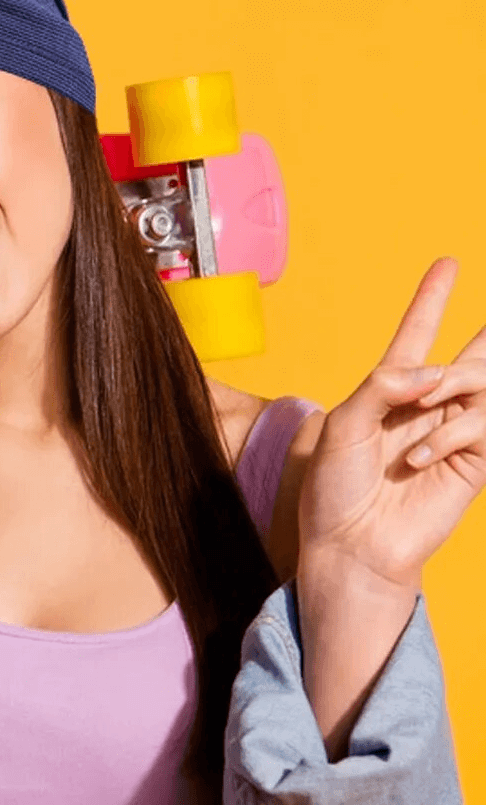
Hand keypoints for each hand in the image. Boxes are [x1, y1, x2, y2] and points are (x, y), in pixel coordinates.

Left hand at [298, 257, 485, 594]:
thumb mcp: (342, 426)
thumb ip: (382, 388)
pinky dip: (451, 433)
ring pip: (477, 384)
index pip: (416, 335)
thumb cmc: (335, 486)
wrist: (349, 543)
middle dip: (480, 341)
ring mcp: (451, 433)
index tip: (448, 262)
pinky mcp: (471, 464)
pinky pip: (479, 427)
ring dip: (454, 387)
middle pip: (465, 359)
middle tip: (474, 342)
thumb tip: (432, 374)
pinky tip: (419, 456)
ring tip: (425, 411)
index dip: (431, 299)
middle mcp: (423, 406)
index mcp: (386, 391)